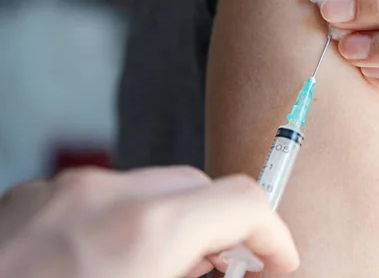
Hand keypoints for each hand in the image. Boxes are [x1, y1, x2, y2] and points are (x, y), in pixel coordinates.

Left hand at [0, 167, 298, 277]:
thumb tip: (234, 270)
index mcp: (144, 232)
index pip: (244, 201)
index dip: (273, 235)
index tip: (276, 263)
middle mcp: (103, 195)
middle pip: (199, 186)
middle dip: (221, 229)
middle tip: (219, 276)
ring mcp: (59, 190)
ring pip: (151, 188)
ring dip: (171, 225)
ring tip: (157, 272)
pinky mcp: (26, 197)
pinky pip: (101, 196)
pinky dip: (123, 222)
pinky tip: (103, 265)